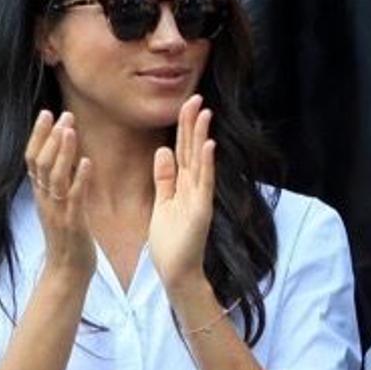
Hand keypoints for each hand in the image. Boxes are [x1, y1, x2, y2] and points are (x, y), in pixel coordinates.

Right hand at [25, 109, 93, 277]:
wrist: (67, 273)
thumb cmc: (68, 240)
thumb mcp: (60, 207)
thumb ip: (60, 185)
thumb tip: (68, 161)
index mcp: (41, 195)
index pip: (32, 159)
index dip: (38, 135)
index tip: (46, 112)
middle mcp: (45, 200)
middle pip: (41, 162)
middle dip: (50, 136)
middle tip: (63, 114)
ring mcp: (57, 212)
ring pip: (54, 176)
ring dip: (62, 151)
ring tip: (70, 130)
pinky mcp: (72, 224)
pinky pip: (74, 198)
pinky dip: (79, 179)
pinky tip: (87, 163)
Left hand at [148, 95, 214, 291]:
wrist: (177, 272)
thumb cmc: (170, 243)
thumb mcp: (162, 203)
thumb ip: (164, 178)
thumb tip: (162, 150)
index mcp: (183, 186)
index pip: (182, 151)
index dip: (183, 128)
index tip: (186, 104)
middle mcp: (194, 188)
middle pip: (192, 150)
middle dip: (193, 124)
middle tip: (196, 98)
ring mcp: (199, 198)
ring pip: (200, 161)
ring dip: (202, 136)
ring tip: (204, 113)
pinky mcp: (201, 211)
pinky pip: (204, 183)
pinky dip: (207, 164)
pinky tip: (208, 145)